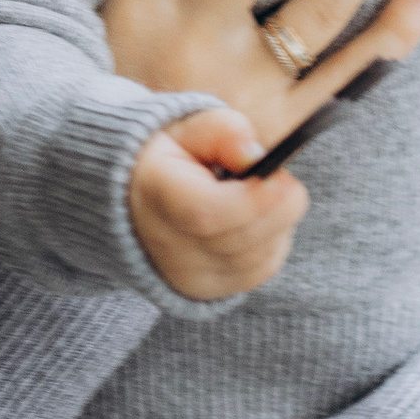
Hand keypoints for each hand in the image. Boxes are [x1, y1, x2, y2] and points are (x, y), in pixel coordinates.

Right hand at [125, 109, 292, 299]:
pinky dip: (274, 242)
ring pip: (259, 256)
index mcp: (154, 197)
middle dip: (277, 206)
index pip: (207, 214)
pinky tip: (260, 218)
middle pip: (241, 238)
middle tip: (280, 178)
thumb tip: (253, 155)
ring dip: (278, 223)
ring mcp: (187, 275)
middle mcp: (166, 246)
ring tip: (263, 194)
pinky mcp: (209, 290)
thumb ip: (222, 132)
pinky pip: (262, 269)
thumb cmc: (172, 160)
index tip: (282, 178)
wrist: (137, 201)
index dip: (254, 200)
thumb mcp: (190, 129)